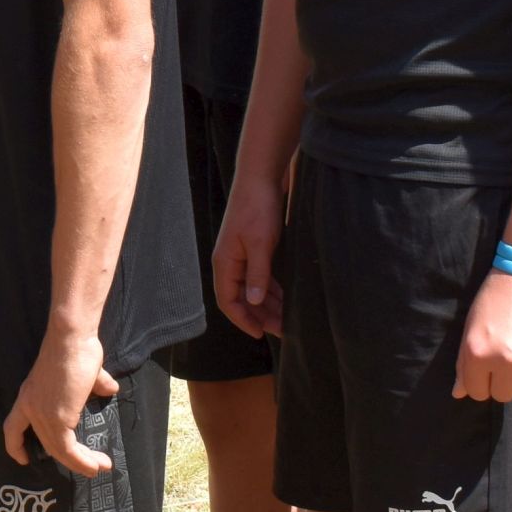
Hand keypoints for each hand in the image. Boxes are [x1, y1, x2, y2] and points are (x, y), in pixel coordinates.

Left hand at [5, 327, 119, 474]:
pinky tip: (95, 465)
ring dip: (80, 462)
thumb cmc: (76, 348)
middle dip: (66, 459)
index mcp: (29, 395)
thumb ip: (96, 383)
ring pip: (58, 450)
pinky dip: (82, 461)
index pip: (13, 426)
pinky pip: (68, 449)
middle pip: (43, 442)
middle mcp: (31, 407)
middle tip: (86, 466)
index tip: (22, 458)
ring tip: (98, 468)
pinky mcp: (57, 420)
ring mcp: (42, 414)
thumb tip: (110, 388)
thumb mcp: (85, 372)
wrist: (71, 339)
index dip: (15, 444)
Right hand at [213, 178, 286, 339]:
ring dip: (267, 304)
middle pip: (240, 298)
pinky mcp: (253, 247)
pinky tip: (285, 297)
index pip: (228, 301)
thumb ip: (257, 274)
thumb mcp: (261, 244)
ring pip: (251, 288)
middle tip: (282, 330)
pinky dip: (271, 289)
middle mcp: (230, 262)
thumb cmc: (258, 208)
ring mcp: (241, 255)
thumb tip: (253, 301)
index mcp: (225, 262)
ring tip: (286, 318)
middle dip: (260, 315)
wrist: (260, 177)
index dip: (243, 320)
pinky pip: (259, 276)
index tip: (261, 334)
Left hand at [455, 271, 511, 401]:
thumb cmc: (494, 299)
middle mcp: (506, 361)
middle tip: (505, 358)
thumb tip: (460, 394)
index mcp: (479, 354)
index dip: (481, 382)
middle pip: (503, 395)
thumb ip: (464, 364)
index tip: (486, 370)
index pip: (478, 393)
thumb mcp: (470, 328)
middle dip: (502, 380)